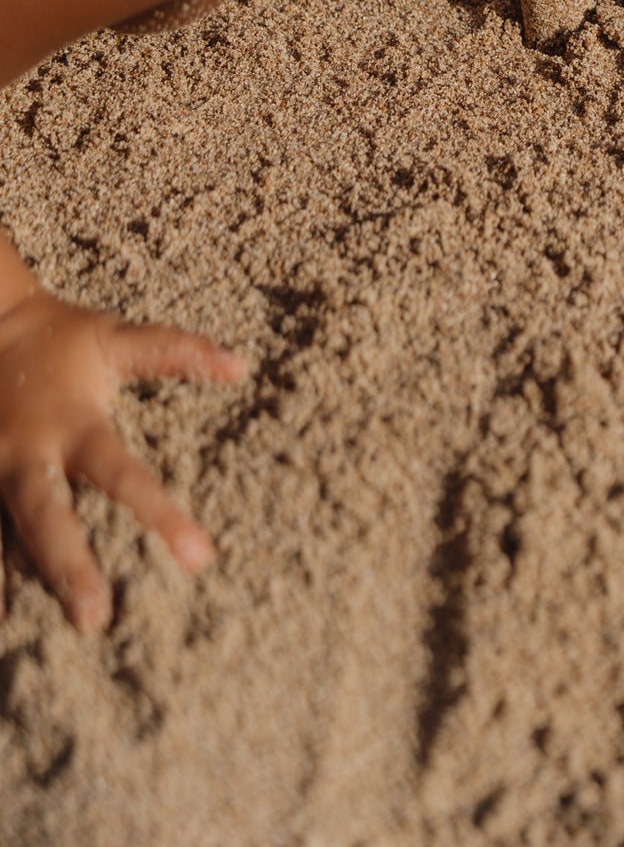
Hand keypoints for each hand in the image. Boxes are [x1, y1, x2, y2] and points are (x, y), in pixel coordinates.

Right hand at [0, 286, 245, 630]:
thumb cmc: (57, 339)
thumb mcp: (115, 339)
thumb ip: (175, 353)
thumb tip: (242, 367)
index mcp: (73, 426)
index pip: (124, 475)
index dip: (161, 515)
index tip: (199, 558)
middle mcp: (26, 458)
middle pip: (49, 519)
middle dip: (69, 569)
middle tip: (94, 621)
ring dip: (6, 586)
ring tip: (19, 643)